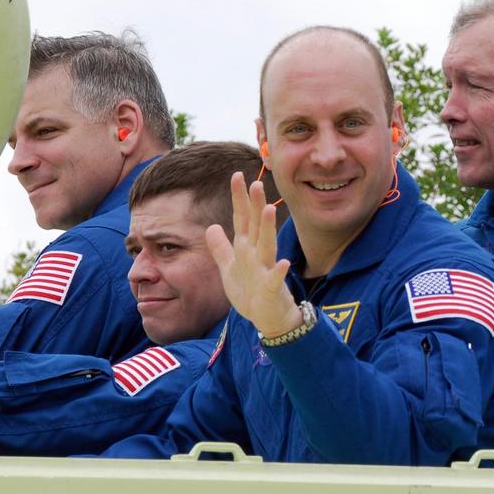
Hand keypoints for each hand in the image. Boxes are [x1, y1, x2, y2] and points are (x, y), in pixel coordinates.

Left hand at [206, 171, 298, 336]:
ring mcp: (266, 270)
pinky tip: (283, 264)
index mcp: (246, 248)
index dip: (239, 198)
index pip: (241, 219)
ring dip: (268, 229)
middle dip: (256, 206)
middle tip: (256, 184)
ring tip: (269, 210)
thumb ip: (221, 248)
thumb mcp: (230, 269)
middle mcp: (257, 255)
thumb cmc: (251, 292)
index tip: (236, 176)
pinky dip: (278, 272)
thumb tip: (210, 227)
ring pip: (266, 246)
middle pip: (255, 226)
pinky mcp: (271, 289)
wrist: (270, 318)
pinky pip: (275, 280)